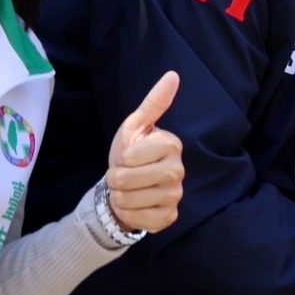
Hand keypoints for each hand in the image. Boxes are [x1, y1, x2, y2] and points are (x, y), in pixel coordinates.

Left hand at [106, 72, 183, 233]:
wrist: (127, 186)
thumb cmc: (130, 152)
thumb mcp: (135, 126)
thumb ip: (154, 102)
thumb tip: (173, 75)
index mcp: (171, 144)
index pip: (130, 157)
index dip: (120, 159)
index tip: (127, 157)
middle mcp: (179, 170)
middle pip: (127, 180)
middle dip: (116, 179)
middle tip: (123, 175)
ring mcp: (176, 196)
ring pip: (130, 200)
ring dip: (120, 197)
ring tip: (128, 190)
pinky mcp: (169, 217)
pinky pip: (139, 220)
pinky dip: (129, 214)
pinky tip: (135, 206)